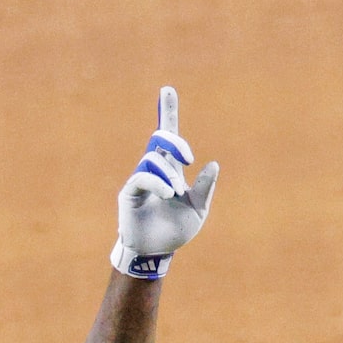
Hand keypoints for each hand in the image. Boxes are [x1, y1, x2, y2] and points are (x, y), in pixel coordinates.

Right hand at [111, 86, 218, 279]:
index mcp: (171, 170)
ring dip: (170, 173)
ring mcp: (140, 179)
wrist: (156, 253)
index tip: (167, 89)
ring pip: (154, 159)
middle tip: (188, 157)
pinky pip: (143, 176)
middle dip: (174, 140)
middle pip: (160, 138)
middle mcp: (154, 170)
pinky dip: (158, 182)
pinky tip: (168, 193)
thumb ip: (205, 188)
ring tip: (176, 192)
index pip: (169, 137)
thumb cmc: (175, 231)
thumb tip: (213, 165)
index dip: (168, 112)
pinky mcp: (129, 192)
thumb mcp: (197, 210)